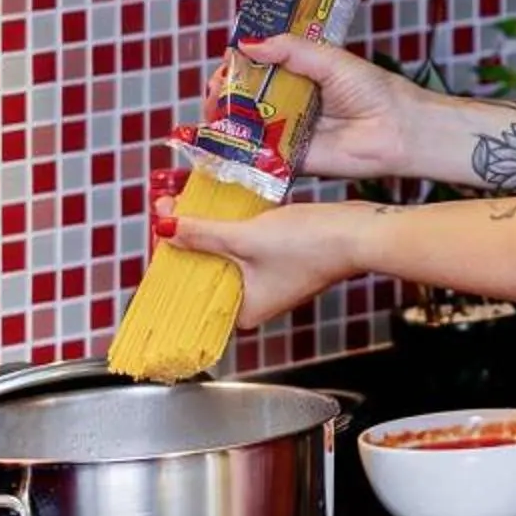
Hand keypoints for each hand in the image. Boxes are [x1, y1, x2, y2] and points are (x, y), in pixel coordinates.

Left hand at [154, 191, 372, 330]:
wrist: (358, 233)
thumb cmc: (312, 247)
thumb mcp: (245, 238)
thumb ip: (202, 233)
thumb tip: (165, 226)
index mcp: (242, 312)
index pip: (189, 291)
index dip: (169, 260)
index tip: (157, 231)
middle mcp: (253, 301)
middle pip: (203, 271)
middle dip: (183, 239)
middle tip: (166, 208)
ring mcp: (266, 281)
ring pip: (222, 256)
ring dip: (203, 230)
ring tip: (183, 203)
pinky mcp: (277, 260)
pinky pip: (241, 246)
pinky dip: (226, 228)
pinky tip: (214, 207)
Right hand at [231, 35, 424, 183]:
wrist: (398, 129)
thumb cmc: (373, 90)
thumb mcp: (329, 59)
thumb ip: (290, 50)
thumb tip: (248, 44)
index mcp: (298, 76)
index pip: (257, 69)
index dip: (238, 66)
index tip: (227, 61)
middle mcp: (289, 105)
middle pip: (245, 99)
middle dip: (226, 93)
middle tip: (218, 87)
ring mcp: (287, 133)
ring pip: (246, 127)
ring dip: (226, 120)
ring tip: (216, 109)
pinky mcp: (289, 161)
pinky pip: (259, 157)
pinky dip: (239, 151)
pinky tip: (222, 140)